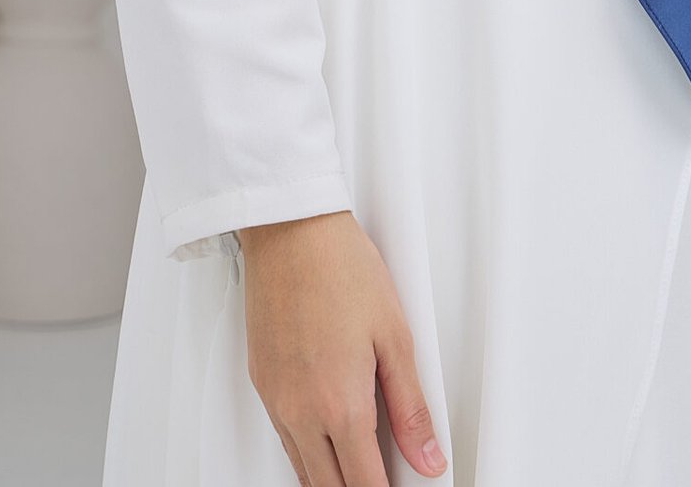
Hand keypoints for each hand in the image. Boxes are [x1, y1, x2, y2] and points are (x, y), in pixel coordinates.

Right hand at [237, 209, 446, 484]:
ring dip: (331, 478)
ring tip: (361, 463)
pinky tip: (328, 435)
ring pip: (302, 470)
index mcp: (340, 405)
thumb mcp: (395, 335)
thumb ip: (412, 407)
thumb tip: (429, 457)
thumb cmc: (341, 267)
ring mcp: (276, 400)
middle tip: (384, 476)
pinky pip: (284, 439)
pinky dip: (307, 452)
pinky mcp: (261, 383)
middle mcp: (300, 412)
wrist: (290, 229)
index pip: (364, 486)